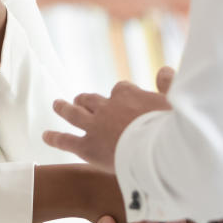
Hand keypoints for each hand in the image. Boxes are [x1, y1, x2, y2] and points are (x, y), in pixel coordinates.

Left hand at [44, 80, 171, 170]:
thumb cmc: (173, 129)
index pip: (120, 89)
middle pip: (92, 99)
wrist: (158, 153)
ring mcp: (95, 126)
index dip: (121, 95)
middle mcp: (108, 107)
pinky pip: (66, 140)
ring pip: (75, 113)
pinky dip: (55, 137)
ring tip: (58, 104)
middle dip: (86, 99)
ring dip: (65, 107)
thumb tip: (164, 69)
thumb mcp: (176, 101)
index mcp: (129, 95)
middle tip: (81, 99)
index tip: (125, 100)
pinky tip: (45, 136)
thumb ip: (169, 84)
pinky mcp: (88, 147)